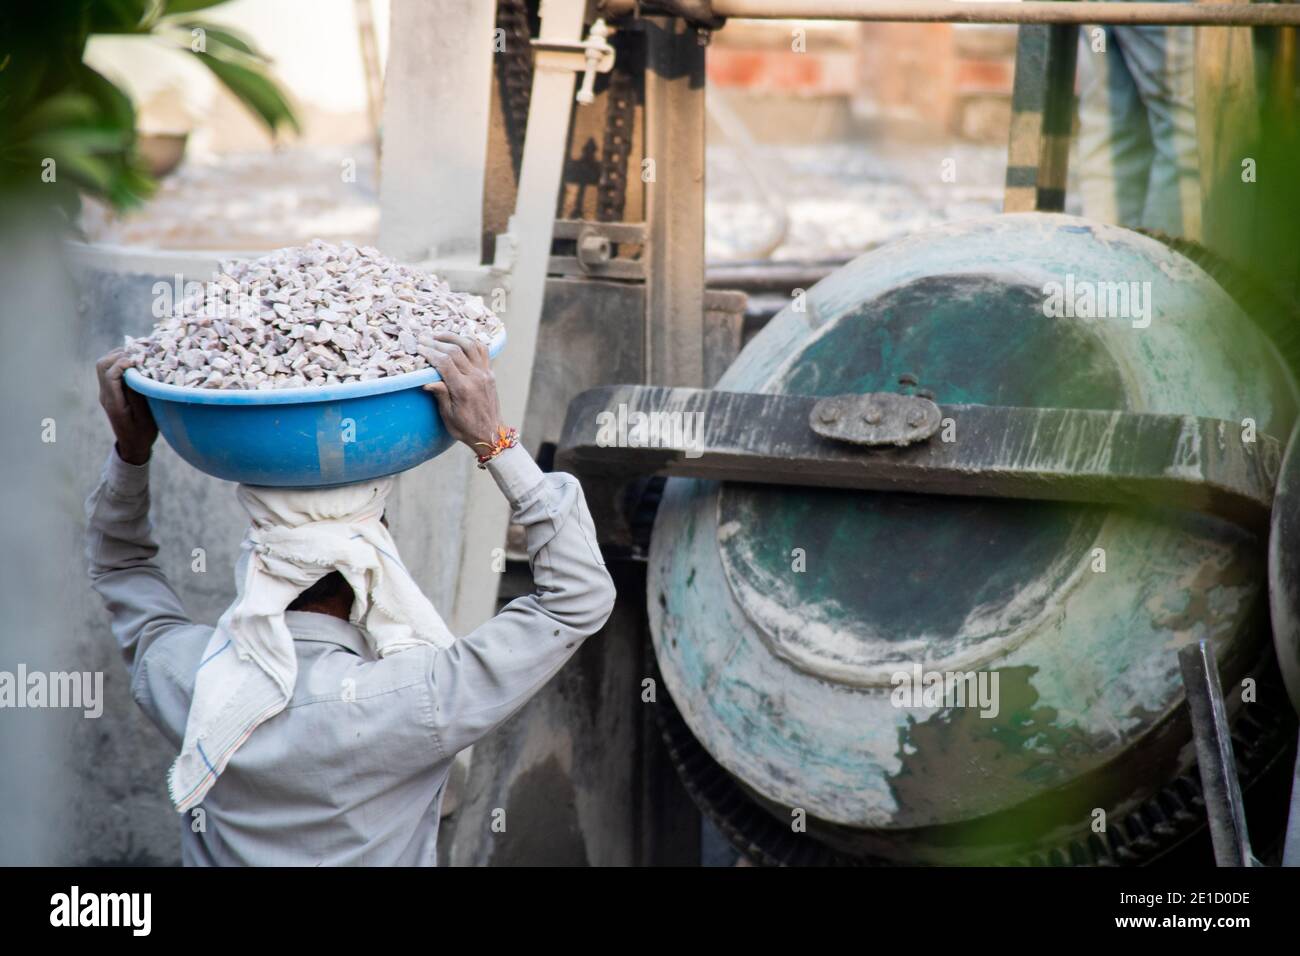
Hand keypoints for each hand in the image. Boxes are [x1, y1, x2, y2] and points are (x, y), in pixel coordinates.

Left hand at [96, 348, 157, 465]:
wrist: (133, 445)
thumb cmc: (143, 433)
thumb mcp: (145, 417)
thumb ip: (137, 394)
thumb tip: (134, 372)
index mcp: (113, 402)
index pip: (110, 374)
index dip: (123, 362)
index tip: (140, 360)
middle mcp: (105, 395)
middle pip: (102, 365)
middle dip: (119, 355)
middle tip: (139, 354)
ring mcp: (106, 392)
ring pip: (104, 365)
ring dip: (119, 357)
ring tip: (138, 356)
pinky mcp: (111, 391)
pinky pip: (110, 370)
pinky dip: (121, 362)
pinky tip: (136, 363)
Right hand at [422, 332, 505, 452]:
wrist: (491, 433)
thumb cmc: (466, 428)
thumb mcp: (448, 415)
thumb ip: (440, 395)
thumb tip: (426, 381)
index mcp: (463, 389)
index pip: (444, 362)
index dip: (429, 352)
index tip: (418, 348)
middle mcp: (476, 378)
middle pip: (455, 351)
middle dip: (436, 342)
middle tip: (423, 338)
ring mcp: (485, 373)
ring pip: (470, 345)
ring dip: (453, 337)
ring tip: (439, 335)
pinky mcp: (490, 373)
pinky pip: (483, 350)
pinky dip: (471, 341)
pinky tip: (460, 340)